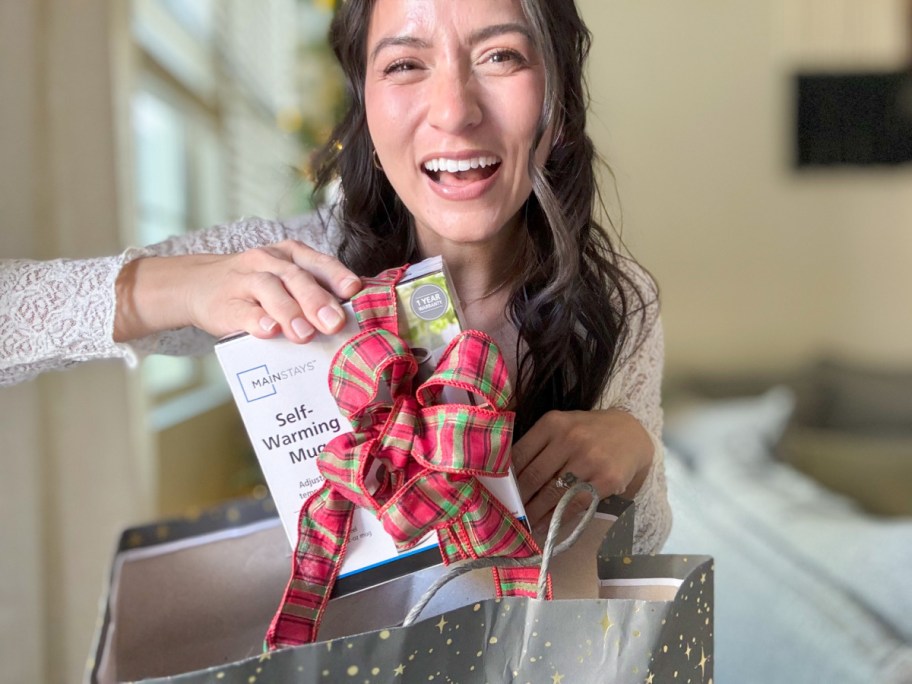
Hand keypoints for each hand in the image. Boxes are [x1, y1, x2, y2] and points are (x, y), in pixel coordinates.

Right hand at [115, 241, 362, 342]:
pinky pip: (243, 311)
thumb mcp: (285, 281)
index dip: (338, 276)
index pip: (319, 263)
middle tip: (335, 324)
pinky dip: (257, 321)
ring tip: (304, 334)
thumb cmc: (255, 288)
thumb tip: (353, 320)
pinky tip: (269, 331)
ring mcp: (245, 281)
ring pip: (270, 289)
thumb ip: (315, 293)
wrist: (198, 286)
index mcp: (291, 255)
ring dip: (290, 312)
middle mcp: (269, 262)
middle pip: (296, 277)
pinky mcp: (225, 304)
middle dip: (318, 301)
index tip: (355, 291)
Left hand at [511, 409, 653, 530]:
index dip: (507, 478)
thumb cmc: (588, 431)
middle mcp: (570, 438)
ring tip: (524, 524)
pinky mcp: (606, 479)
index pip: (520, 454)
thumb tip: (509, 478)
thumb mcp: (562, 426)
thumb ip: (538, 445)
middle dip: (519, 499)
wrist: (632, 434)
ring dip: (534, 513)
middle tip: (508, 514)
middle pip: (534, 476)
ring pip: (553, 493)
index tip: (499, 494)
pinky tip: (546, 526)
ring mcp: (590, 459)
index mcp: (553, 423)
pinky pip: (575, 504)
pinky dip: (557, 519)